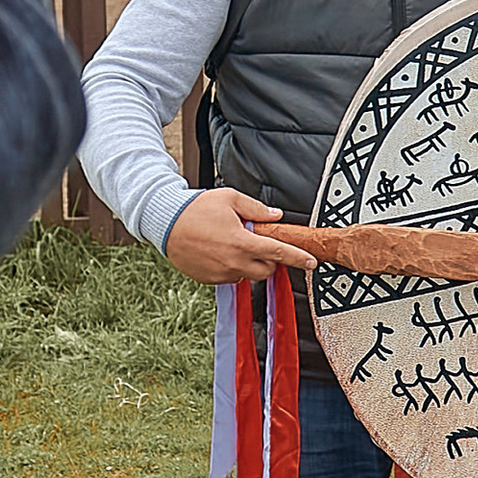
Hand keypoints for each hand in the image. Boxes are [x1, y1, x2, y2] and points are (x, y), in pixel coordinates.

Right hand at [163, 189, 316, 283]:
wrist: (165, 222)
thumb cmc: (196, 208)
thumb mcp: (230, 198)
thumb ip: (256, 209)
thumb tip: (275, 217)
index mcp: (242, 241)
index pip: (278, 253)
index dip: (298, 258)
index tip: (311, 262)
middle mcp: (233, 261)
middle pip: (267, 270)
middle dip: (269, 259)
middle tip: (258, 242)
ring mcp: (221, 273)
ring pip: (248, 275)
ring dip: (249, 263)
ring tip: (233, 244)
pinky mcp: (210, 279)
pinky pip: (230, 277)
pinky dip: (232, 267)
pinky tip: (219, 251)